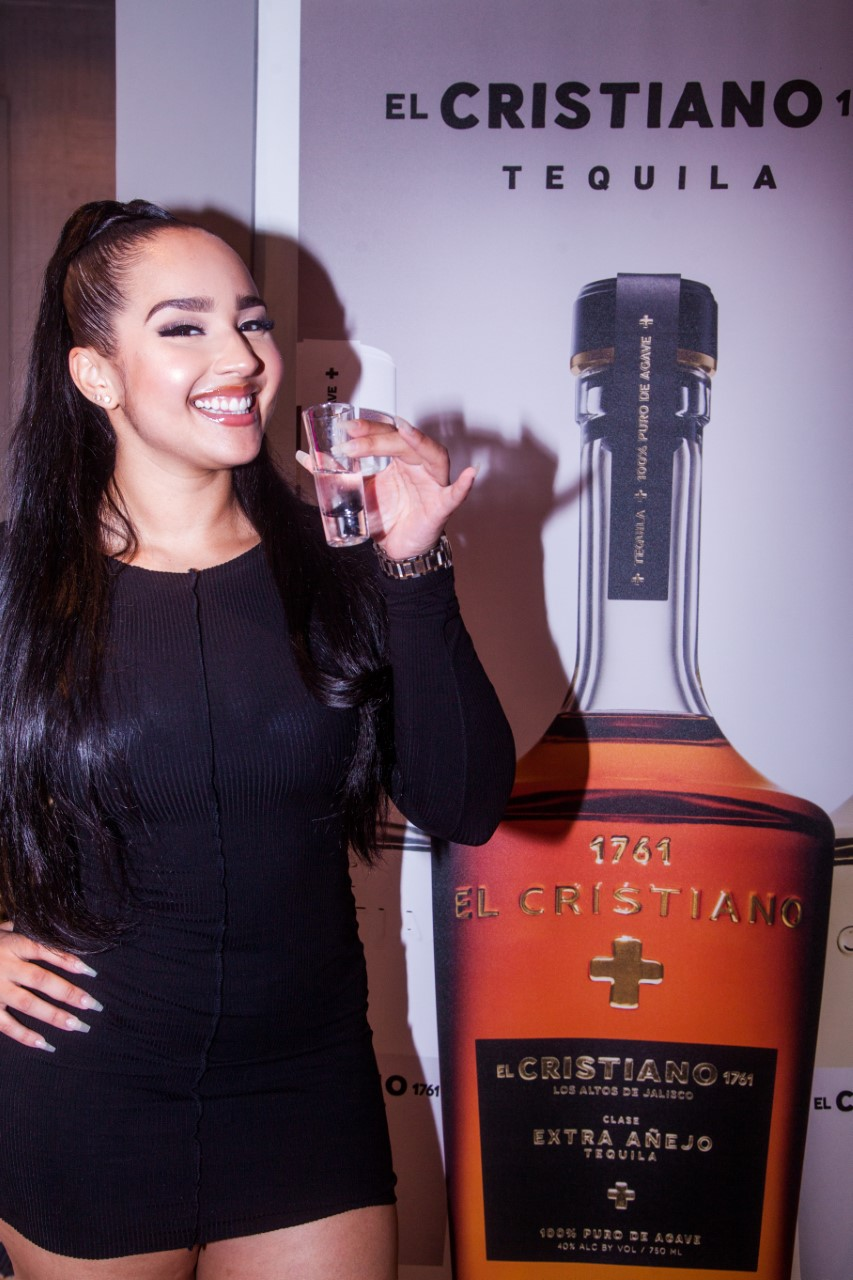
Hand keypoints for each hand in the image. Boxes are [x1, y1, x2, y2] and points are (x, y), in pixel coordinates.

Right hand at [0, 922, 102, 1051]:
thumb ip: (21, 931)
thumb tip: (54, 931)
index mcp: (10, 944)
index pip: (46, 951)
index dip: (69, 960)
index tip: (92, 971)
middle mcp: (5, 967)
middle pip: (43, 981)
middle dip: (70, 993)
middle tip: (94, 1005)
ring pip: (29, 1005)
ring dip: (56, 1016)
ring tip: (79, 1026)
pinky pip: (7, 1026)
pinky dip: (26, 1036)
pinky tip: (46, 1044)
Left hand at [298, 416, 475, 560]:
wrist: (399, 549)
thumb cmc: (387, 515)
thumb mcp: (356, 490)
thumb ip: (335, 472)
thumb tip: (305, 456)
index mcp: (399, 458)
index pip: (385, 435)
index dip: (368, 429)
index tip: (346, 428)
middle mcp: (418, 464)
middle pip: (403, 442)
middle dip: (378, 438)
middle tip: (352, 439)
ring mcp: (433, 483)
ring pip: (431, 455)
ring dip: (418, 443)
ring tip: (407, 433)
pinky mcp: (441, 506)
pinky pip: (455, 494)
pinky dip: (464, 485)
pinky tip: (470, 474)